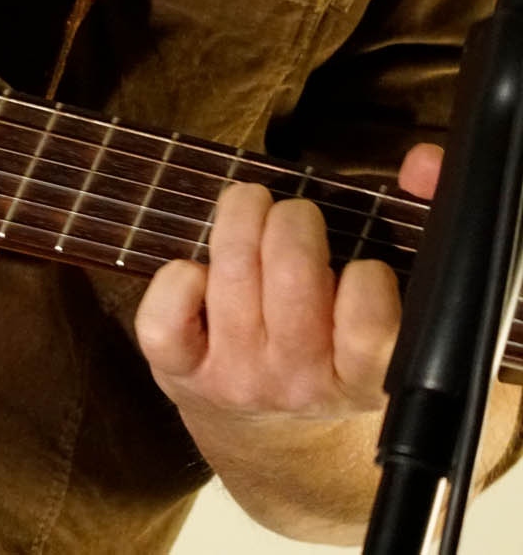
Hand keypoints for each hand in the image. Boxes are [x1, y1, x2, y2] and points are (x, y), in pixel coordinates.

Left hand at [135, 145, 440, 425]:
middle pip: (294, 281)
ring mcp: (236, 379)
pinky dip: (175, 280)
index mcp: (362, 378)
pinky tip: (196, 267)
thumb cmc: (330, 343)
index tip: (358, 262)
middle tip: (294, 213)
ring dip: (239, 221)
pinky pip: (165, 322)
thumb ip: (417, 224)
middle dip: (293, 223)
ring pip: (232, 280)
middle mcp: (299, 384)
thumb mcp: (384, 311)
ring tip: (249, 204)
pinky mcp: (180, 372)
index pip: (371, 329)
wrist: (266, 426)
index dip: (365, 281)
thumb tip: (422, 160)